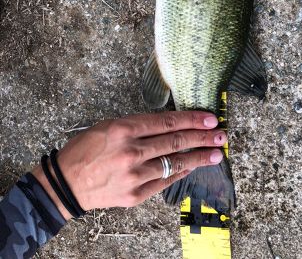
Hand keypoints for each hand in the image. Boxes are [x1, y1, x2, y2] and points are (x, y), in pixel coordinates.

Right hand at [32, 111, 225, 219]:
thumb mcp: (110, 126)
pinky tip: (192, 167)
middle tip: (221, 135)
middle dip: (203, 137)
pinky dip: (179, 173)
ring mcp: (134, 176)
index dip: (192, 119)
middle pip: (176, 142)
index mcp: (124, 130)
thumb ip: (139, 126)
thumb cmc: (86, 148)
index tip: (210, 118)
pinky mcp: (134, 196)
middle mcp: (131, 152)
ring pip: (174, 164)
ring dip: (198, 158)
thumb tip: (170, 125)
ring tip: (216, 153)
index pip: (167, 122)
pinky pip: (164, 182)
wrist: (67, 182)